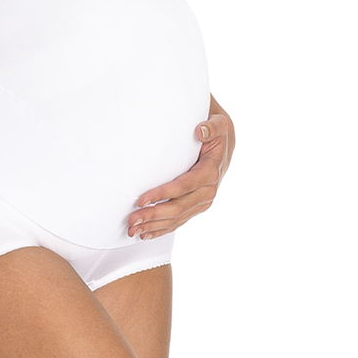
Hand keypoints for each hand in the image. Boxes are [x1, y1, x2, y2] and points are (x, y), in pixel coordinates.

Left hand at [126, 99, 234, 239]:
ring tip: (134, 229)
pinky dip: (162, 229)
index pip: (183, 186)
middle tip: (132, 219)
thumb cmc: (216, 133)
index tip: (142, 200)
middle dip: (154, 215)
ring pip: (177, 218)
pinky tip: (147, 233)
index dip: (162, 194)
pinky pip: (179, 221)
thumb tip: (200, 130)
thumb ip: (212, 126)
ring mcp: (203, 202)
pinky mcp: (197, 207)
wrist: (225, 145)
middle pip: (178, 207)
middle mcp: (208, 191)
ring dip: (155, 226)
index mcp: (211, 172)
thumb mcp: (219, 123)